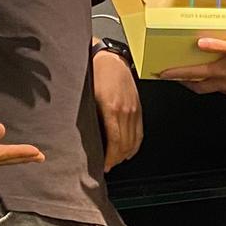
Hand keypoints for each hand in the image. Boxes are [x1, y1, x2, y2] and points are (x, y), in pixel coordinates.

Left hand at [92, 48, 143, 169]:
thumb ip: (89, 118)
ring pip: (134, 140)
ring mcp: (134, 109)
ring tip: (115, 160)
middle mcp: (126, 111)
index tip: (103, 165)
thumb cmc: (94, 75)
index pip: (115, 142)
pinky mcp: (138, 107)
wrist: (109, 58)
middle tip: (107, 166)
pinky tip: (128, 150)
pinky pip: (140, 132)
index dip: (110, 158)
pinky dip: (135, 144)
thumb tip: (86, 139)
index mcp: (112, 109)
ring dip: (125, 154)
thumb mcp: (87, 98)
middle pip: (126, 144)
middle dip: (116, 159)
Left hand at [158, 38, 225, 100]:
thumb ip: (218, 45)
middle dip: (186, 83)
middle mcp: (224, 84)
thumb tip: (200, 43)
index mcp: (220, 72)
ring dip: (205, 83)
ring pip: (213, 89)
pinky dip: (223, 84)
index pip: (192, 74)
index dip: (175, 74)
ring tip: (203, 73)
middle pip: (198, 87)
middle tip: (177, 77)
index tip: (162, 74)